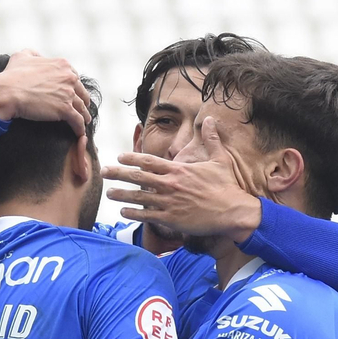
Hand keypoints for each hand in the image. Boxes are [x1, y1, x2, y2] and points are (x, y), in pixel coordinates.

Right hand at [0, 49, 91, 135]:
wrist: (6, 92)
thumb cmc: (11, 75)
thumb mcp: (22, 56)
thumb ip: (33, 54)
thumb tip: (37, 55)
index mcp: (61, 65)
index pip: (74, 77)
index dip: (74, 86)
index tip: (74, 93)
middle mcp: (68, 77)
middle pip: (82, 91)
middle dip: (82, 100)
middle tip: (82, 108)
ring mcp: (68, 93)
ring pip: (82, 107)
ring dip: (84, 115)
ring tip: (84, 121)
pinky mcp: (65, 109)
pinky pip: (78, 121)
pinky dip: (80, 127)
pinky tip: (80, 132)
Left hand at [105, 117, 263, 240]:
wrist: (233, 211)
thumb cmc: (227, 186)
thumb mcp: (220, 159)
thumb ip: (211, 139)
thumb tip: (210, 119)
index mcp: (178, 170)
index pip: (149, 161)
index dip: (132, 159)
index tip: (120, 157)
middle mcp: (170, 184)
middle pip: (138, 177)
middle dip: (118, 174)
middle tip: (104, 172)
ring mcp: (169, 202)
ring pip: (139, 197)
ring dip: (121, 195)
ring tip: (108, 193)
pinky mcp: (172, 219)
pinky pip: (148, 215)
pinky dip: (134, 214)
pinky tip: (123, 212)